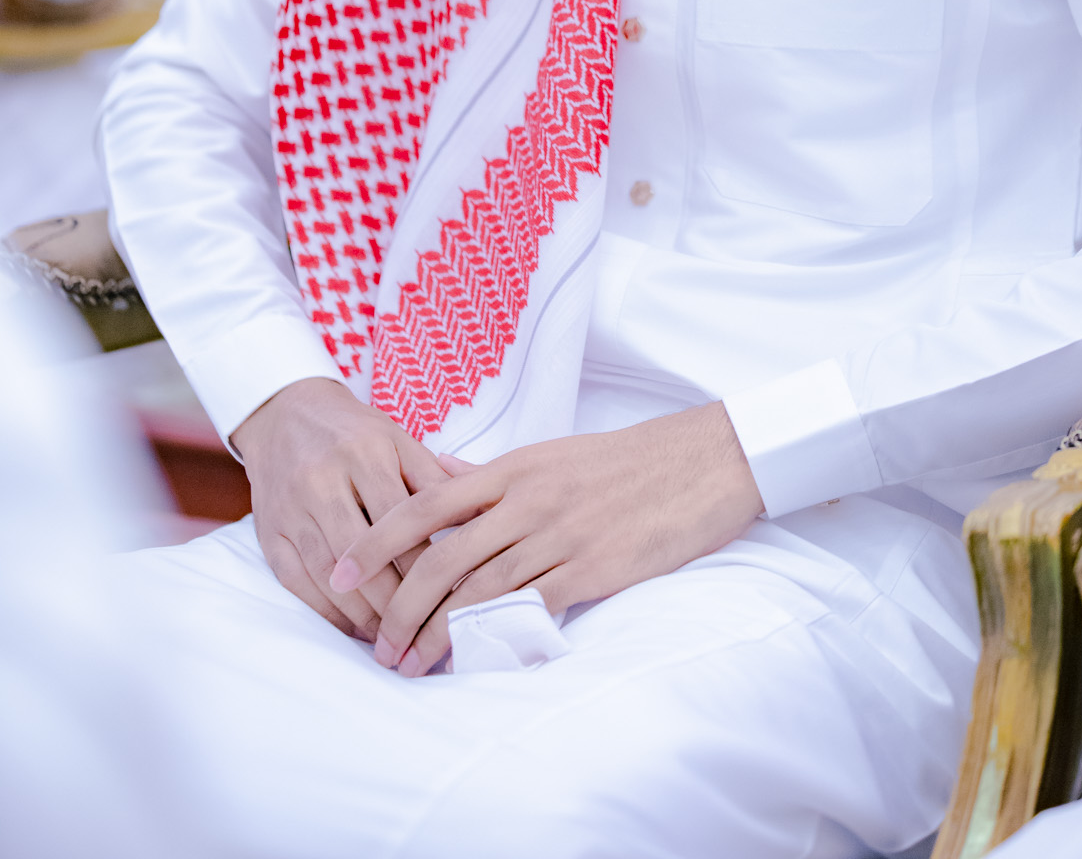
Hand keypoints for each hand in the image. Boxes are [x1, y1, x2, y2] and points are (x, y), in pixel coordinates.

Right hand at [233, 377, 448, 640]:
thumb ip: (433, 478)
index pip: (399, 518)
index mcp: (362, 452)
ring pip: (329, 574)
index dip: (426, 561)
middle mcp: (321, 479)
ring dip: (363, 614)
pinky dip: (327, 611)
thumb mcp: (397, 439)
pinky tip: (355, 627)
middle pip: (362, 553)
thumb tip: (478, 517)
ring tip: (395, 637)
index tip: (453, 591)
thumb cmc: (354, 432)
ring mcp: (290, 508)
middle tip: (426, 628)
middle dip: (395, 598)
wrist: (285, 414)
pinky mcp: (269, 532)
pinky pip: (296, 582)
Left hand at [331, 401, 764, 676]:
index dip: (377, 541)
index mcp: (514, 469)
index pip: (425, 504)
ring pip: (478, 590)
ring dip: (436, 634)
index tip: (339, 571)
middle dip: (398, 606)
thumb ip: (496, 477)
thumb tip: (441, 481)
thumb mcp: (553, 455)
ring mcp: (559, 535)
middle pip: (442, 559)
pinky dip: (494, 635)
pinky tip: (472, 659)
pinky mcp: (592, 569)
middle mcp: (527, 501)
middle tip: (375, 645)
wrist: (703, 461)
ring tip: (410, 665)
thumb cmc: (628, 460)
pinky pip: (530, 607)